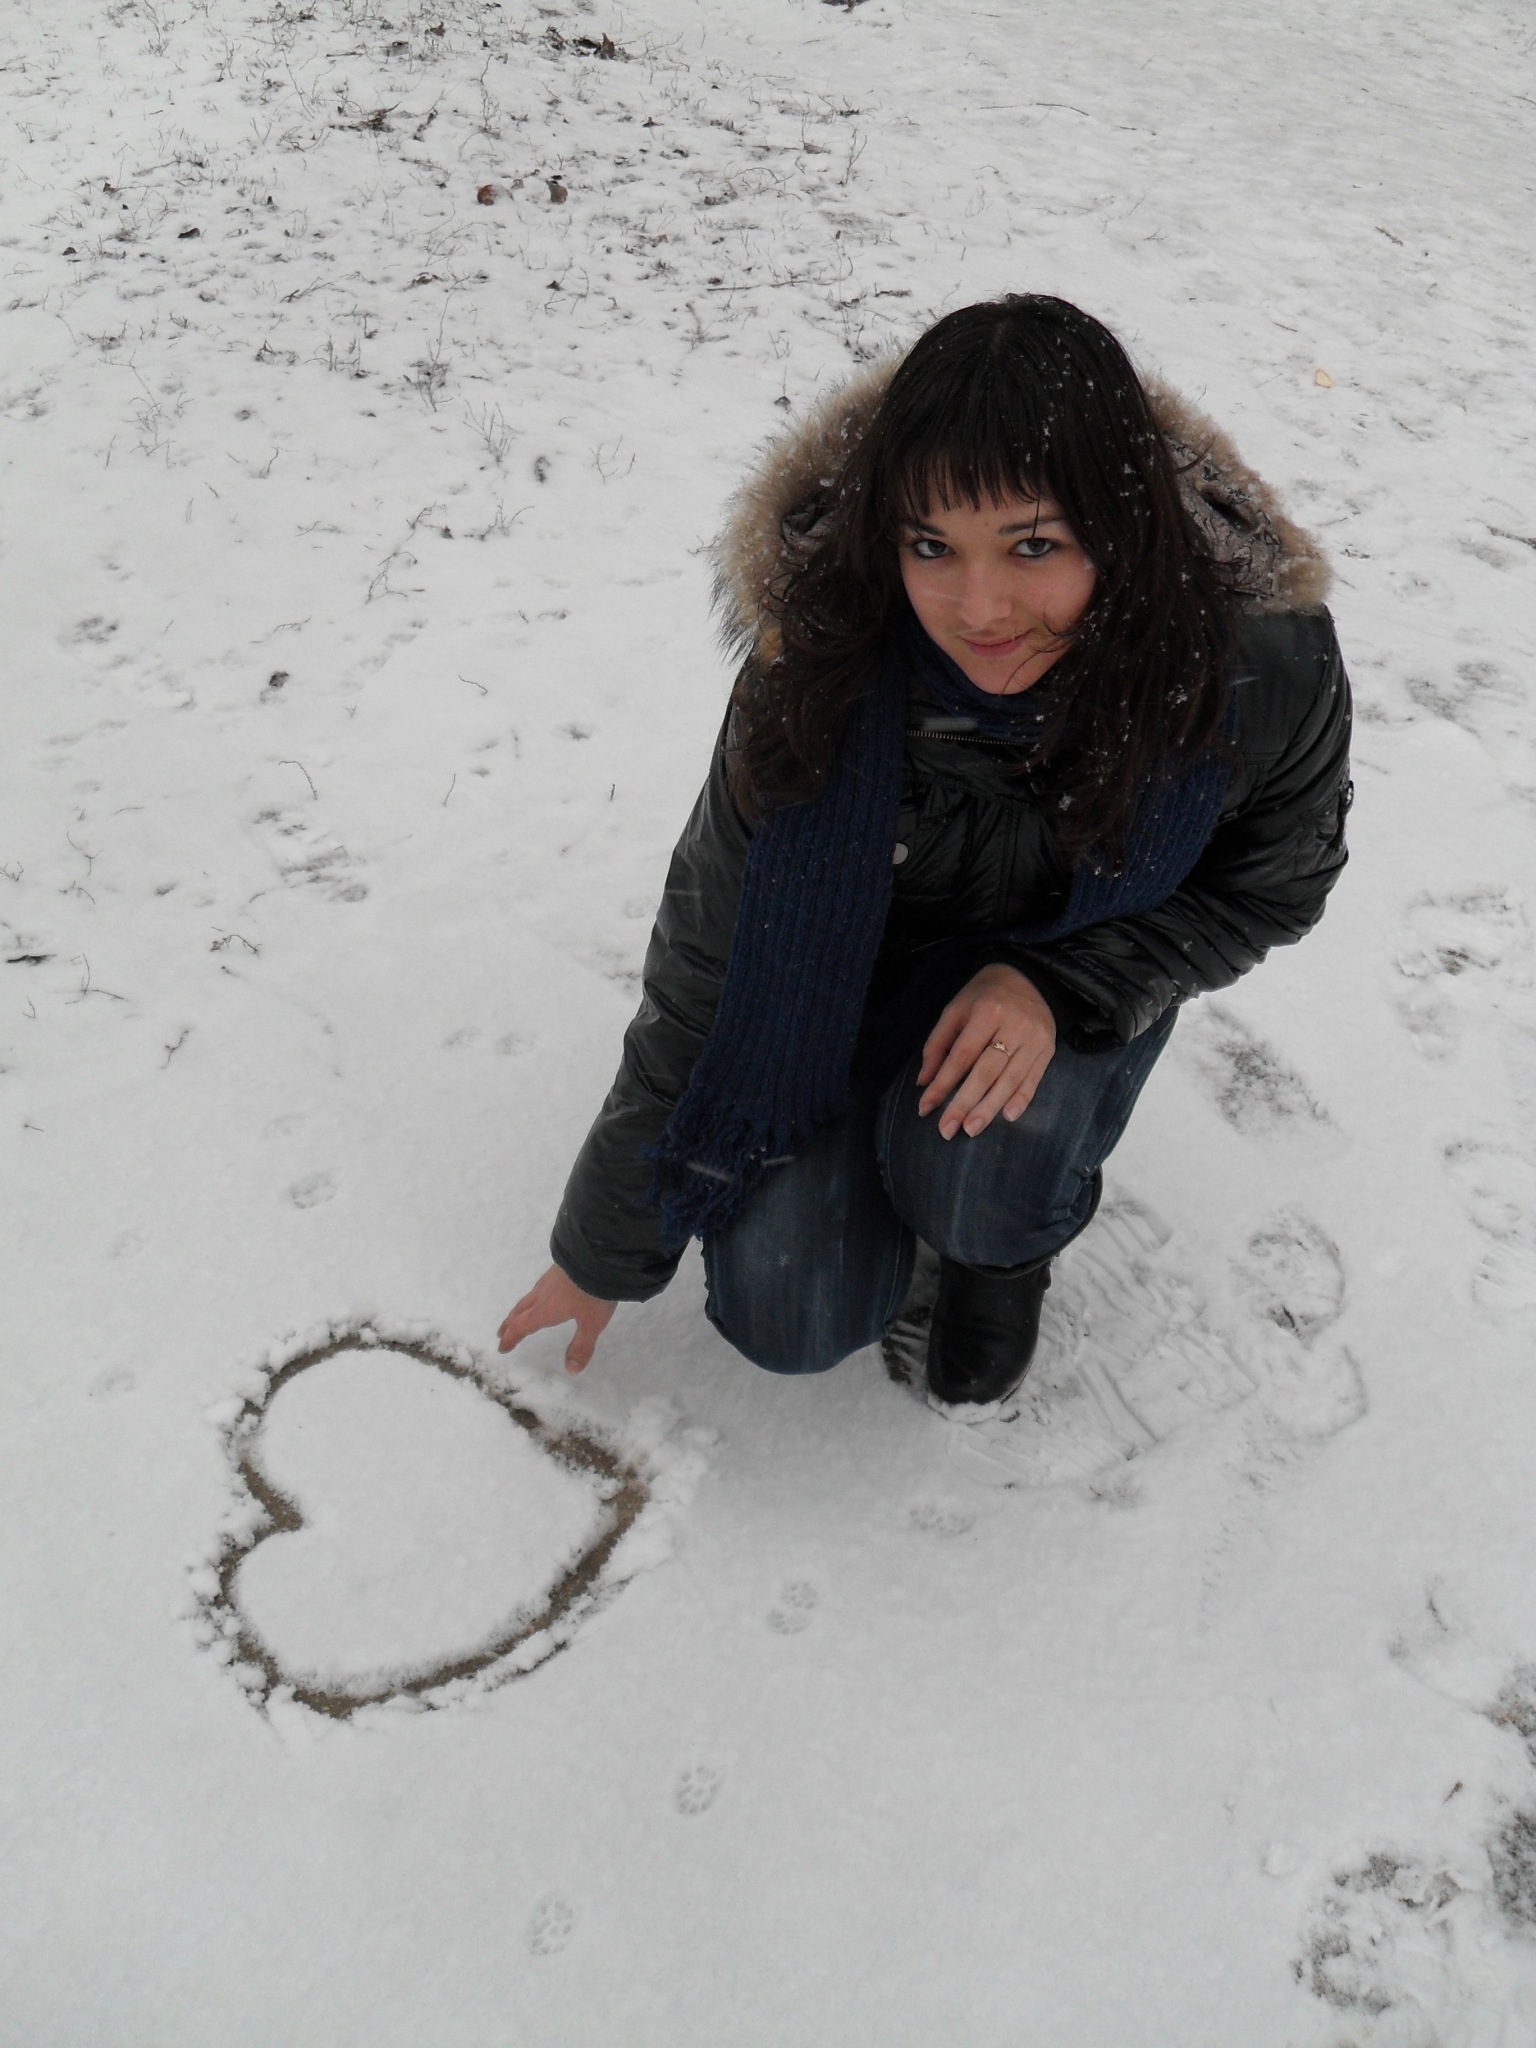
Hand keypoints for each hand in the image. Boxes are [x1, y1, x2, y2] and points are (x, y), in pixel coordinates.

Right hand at [497, 1266, 615, 1374]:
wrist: (599, 1254)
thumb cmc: (594, 1292)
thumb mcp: (592, 1323)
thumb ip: (581, 1346)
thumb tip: (571, 1371)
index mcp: (546, 1310)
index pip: (523, 1326)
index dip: (512, 1337)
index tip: (502, 1346)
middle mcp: (543, 1294)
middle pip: (521, 1310)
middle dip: (510, 1323)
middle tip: (501, 1332)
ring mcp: (550, 1279)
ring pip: (529, 1296)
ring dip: (520, 1308)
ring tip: (518, 1313)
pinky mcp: (559, 1268)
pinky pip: (540, 1285)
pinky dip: (534, 1295)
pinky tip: (544, 1292)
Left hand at [917, 963, 1055, 1139]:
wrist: (1028, 976)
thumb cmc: (984, 995)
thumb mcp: (955, 1010)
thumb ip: (938, 1044)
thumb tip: (924, 1082)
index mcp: (987, 1012)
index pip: (961, 1056)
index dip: (943, 1084)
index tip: (926, 1107)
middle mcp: (1014, 1025)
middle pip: (986, 1072)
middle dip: (964, 1103)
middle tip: (948, 1130)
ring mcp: (1034, 1038)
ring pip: (1010, 1079)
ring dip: (990, 1108)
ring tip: (971, 1129)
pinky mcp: (1048, 1049)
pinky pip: (1034, 1078)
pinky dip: (1021, 1099)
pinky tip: (1007, 1116)